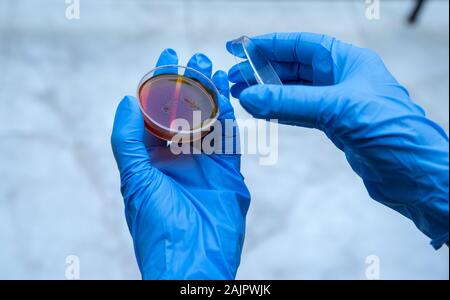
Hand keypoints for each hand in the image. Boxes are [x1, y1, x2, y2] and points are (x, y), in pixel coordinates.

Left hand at [111, 49, 249, 278]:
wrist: (192, 258)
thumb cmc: (157, 225)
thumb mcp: (135, 179)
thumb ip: (128, 140)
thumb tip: (127, 101)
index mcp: (151, 157)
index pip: (155, 113)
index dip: (159, 85)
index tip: (166, 59)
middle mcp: (178, 156)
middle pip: (184, 112)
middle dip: (188, 84)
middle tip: (193, 60)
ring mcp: (203, 162)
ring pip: (208, 120)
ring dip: (210, 94)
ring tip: (211, 68)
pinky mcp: (227, 171)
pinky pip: (228, 137)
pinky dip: (229, 115)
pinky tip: (227, 94)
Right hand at [227, 32, 447, 248]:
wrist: (412, 173)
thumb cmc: (392, 131)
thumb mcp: (337, 108)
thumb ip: (290, 102)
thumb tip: (251, 95)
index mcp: (348, 61)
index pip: (301, 45)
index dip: (269, 45)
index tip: (241, 47)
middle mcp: (342, 78)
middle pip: (294, 67)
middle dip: (263, 71)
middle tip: (235, 77)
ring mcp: (337, 103)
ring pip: (294, 91)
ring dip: (268, 92)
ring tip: (242, 94)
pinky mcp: (334, 126)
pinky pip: (300, 112)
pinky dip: (279, 111)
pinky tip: (262, 111)